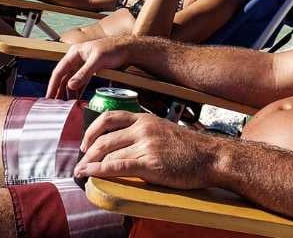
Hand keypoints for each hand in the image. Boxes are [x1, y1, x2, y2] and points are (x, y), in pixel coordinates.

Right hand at [46, 36, 131, 98]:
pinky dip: (78, 90)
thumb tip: (70, 85)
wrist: (127, 48)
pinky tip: (76, 98)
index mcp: (74, 53)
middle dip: (58, 90)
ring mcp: (83, 64)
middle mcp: (76, 58)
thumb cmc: (113, 49)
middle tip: (54, 104)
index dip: (53, 85)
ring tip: (64, 104)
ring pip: (71, 80)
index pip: (59, 71)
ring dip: (68, 92)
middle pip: (63, 77)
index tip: (49, 97)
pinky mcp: (90, 70)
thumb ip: (84, 73)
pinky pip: (80, 82)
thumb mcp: (98, 60)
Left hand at [75, 111, 220, 189]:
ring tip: (82, 173)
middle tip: (81, 162)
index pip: (109, 117)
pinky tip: (90, 174)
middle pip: (104, 137)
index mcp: (145, 119)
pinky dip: (99, 170)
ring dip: (90, 164)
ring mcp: (146, 145)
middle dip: (87, 151)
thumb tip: (124, 144)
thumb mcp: (163, 130)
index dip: (91, 130)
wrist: (211, 157)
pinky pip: (118, 166)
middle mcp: (143, 128)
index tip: (85, 143)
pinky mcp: (150, 163)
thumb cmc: (190, 148)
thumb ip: (144, 133)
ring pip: (108, 153)